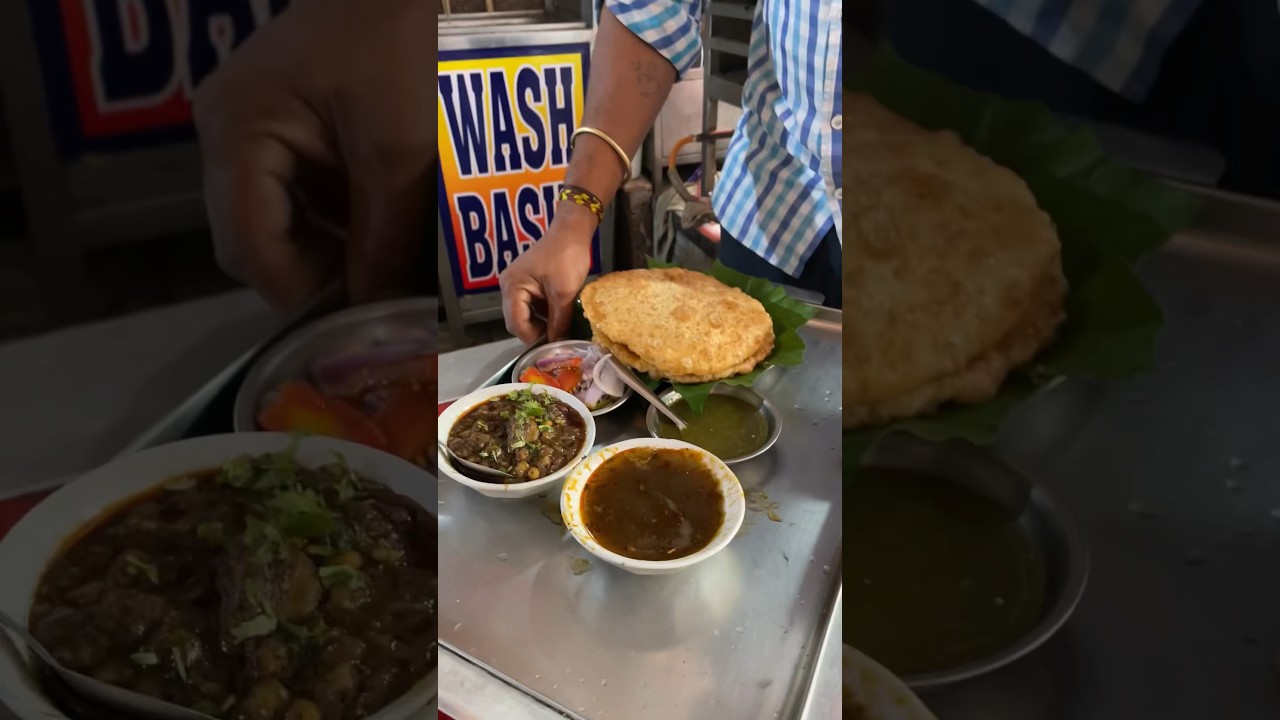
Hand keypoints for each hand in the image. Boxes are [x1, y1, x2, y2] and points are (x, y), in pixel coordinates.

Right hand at [194, 0, 434, 310]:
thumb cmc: (400, 47)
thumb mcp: (401, 152)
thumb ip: (383, 238)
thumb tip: (374, 307)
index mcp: (238, 131)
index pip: (246, 247)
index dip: (300, 289)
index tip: (359, 306)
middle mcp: (222, 132)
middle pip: (247, 241)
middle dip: (311, 269)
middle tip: (375, 277)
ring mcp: (241, 128)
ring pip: (268, 223)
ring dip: (322, 245)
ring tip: (380, 246)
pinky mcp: (269, 127)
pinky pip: (286, 194)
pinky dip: (328, 215)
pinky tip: (372, 213)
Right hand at [499, 204, 596, 342]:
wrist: (572, 231)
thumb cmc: (566, 257)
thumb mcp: (564, 292)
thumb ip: (559, 320)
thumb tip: (558, 344)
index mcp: (512, 287)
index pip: (516, 323)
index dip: (533, 338)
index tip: (552, 346)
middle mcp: (508, 286)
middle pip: (516, 320)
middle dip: (535, 332)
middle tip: (557, 339)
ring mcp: (516, 284)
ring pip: (524, 314)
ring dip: (539, 323)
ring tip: (559, 329)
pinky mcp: (526, 282)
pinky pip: (530, 305)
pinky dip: (542, 313)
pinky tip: (557, 316)